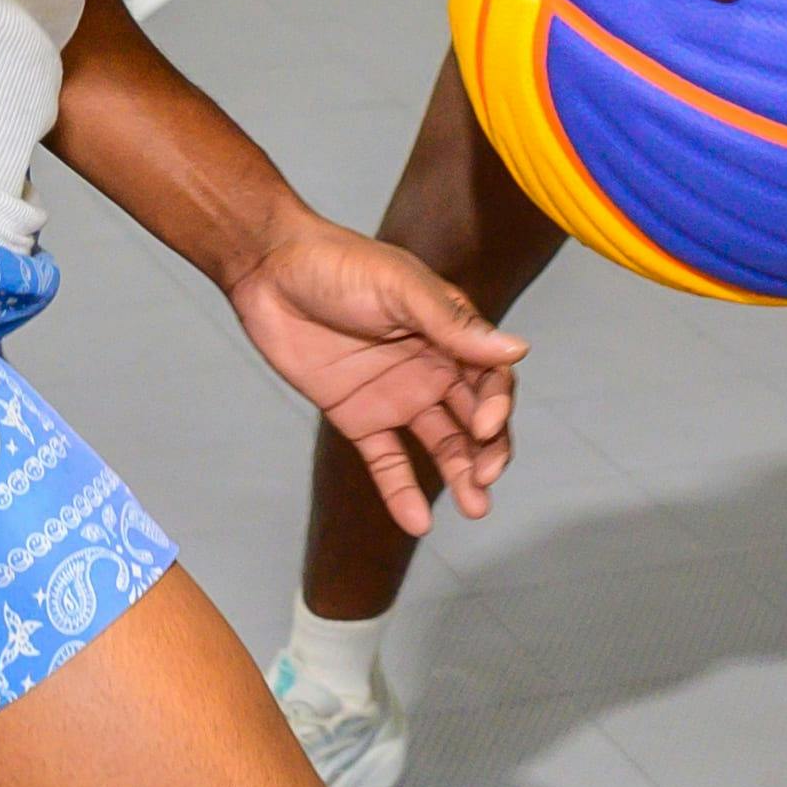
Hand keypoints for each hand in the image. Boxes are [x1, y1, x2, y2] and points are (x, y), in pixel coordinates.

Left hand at [223, 217, 524, 538]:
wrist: (268, 271)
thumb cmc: (339, 264)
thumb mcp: (401, 288)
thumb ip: (454, 325)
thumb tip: (518, 351)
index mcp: (449, 333)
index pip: (490, 379)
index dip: (496, 406)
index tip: (484, 426)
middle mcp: (431, 367)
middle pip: (474, 419)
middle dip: (488, 451)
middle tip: (485, 480)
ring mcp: (395, 396)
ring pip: (440, 444)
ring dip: (460, 475)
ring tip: (476, 509)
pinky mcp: (358, 418)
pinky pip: (386, 461)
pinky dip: (401, 491)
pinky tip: (418, 522)